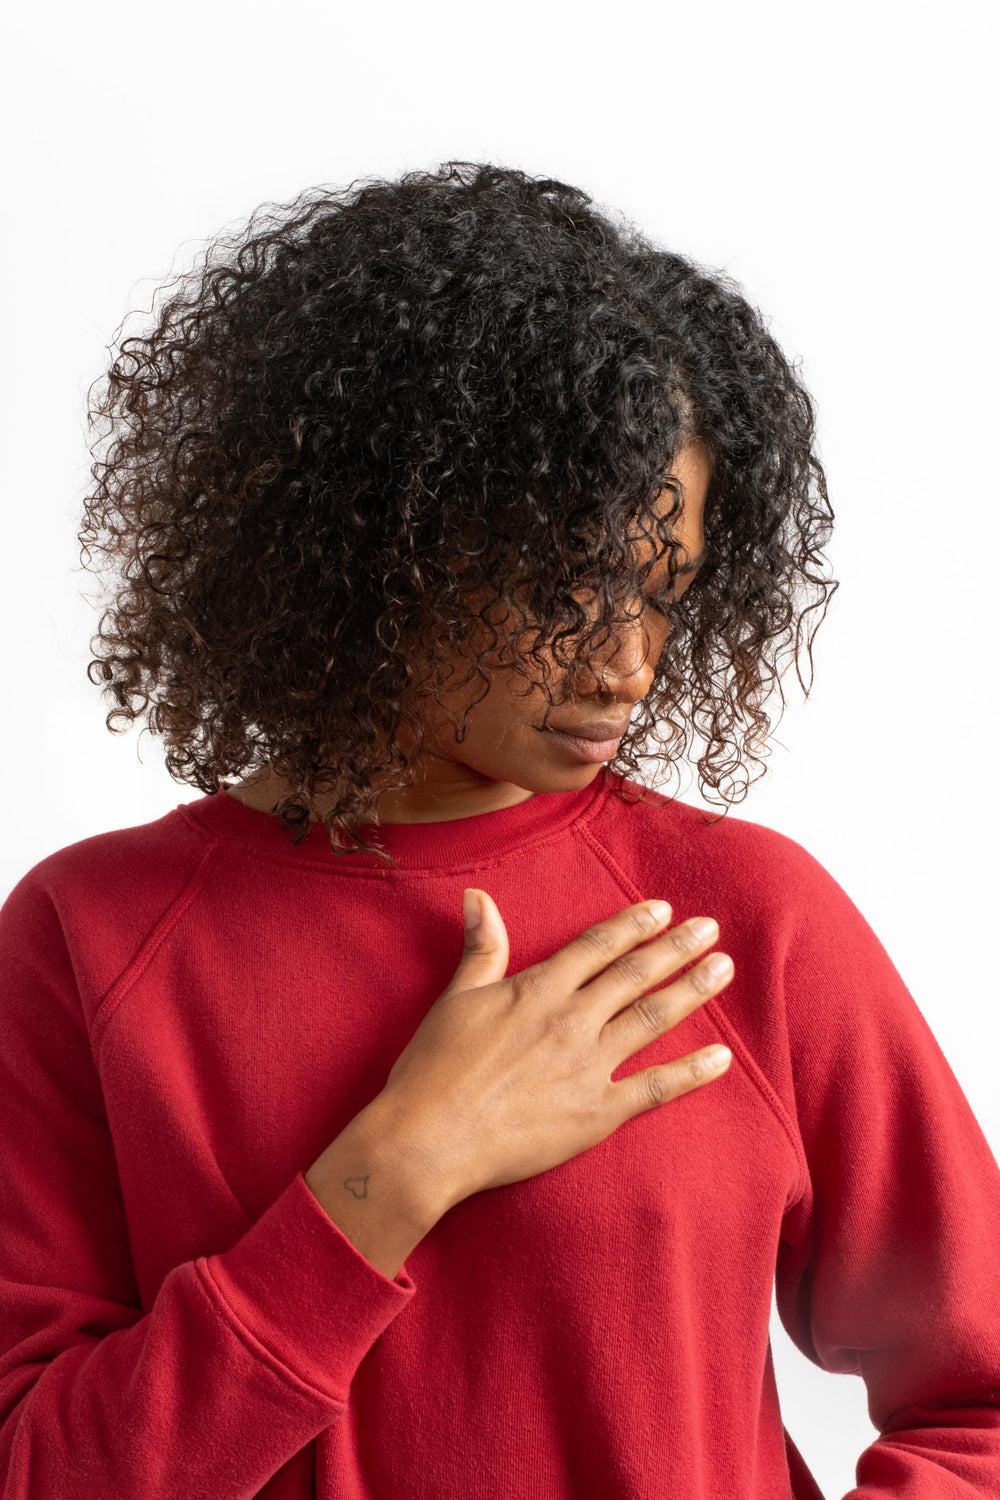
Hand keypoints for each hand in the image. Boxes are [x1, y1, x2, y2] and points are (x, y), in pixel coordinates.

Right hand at [373, 891, 733, 1211]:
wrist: (427, 1140)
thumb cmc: (432, 1070)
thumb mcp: (455, 999)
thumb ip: (482, 948)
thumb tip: (480, 897)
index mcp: (537, 990)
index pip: (597, 946)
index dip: (633, 925)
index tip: (664, 909)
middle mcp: (571, 1020)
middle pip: (635, 974)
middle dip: (677, 948)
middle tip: (711, 928)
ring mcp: (588, 1066)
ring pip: (652, 1018)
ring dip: (691, 990)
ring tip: (724, 968)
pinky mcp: (596, 1113)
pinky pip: (655, 1088)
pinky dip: (691, 1072)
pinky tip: (722, 1057)